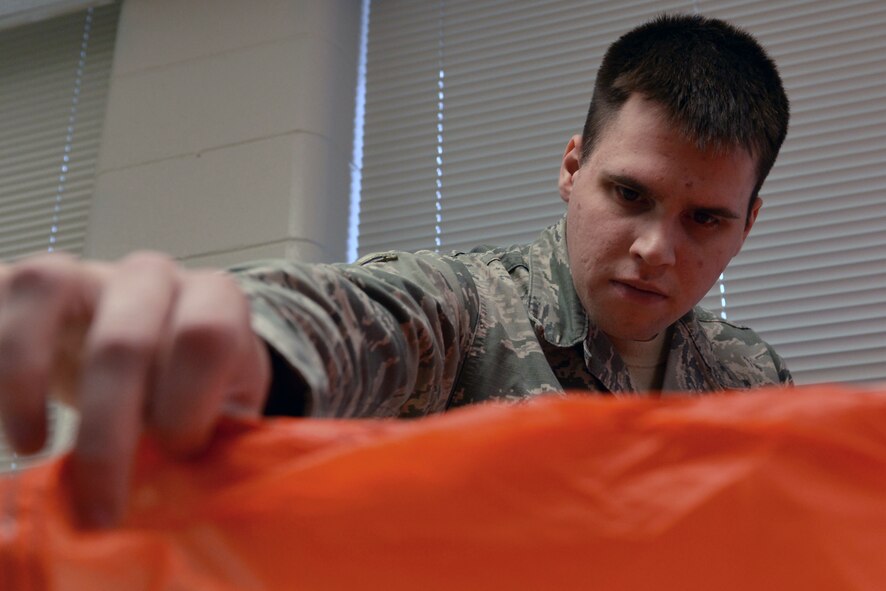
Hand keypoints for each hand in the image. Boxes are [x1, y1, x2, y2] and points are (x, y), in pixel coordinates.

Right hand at [0, 251, 270, 526]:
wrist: (152, 364)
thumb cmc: (191, 392)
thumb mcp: (222, 417)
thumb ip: (216, 446)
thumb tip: (188, 496)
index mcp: (215, 302)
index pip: (207, 334)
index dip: (190, 400)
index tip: (176, 454)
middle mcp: (154, 276)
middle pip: (124, 339)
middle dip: (108, 433)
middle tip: (101, 506)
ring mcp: (87, 272)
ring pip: (47, 290)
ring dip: (26, 377)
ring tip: (29, 446)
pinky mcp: (27, 284)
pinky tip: (5, 422)